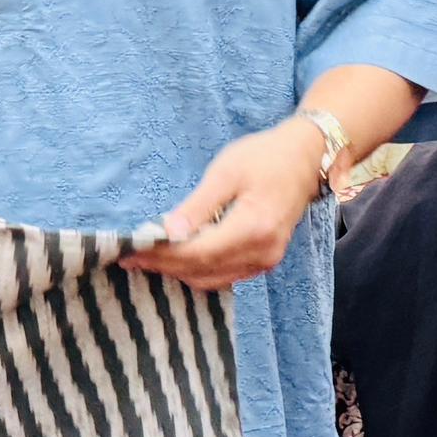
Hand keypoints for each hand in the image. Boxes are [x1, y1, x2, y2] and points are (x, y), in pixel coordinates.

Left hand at [132, 118, 327, 292]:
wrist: (305, 158)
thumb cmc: (264, 157)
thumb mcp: (226, 172)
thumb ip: (197, 206)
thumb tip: (168, 232)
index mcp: (254, 228)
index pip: (198, 253)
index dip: (162, 256)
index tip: (131, 251)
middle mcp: (262, 252)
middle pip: (202, 271)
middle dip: (164, 266)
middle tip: (131, 255)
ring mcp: (266, 260)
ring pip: (212, 279)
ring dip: (179, 271)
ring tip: (148, 257)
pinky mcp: (264, 260)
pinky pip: (225, 275)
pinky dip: (198, 270)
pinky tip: (177, 257)